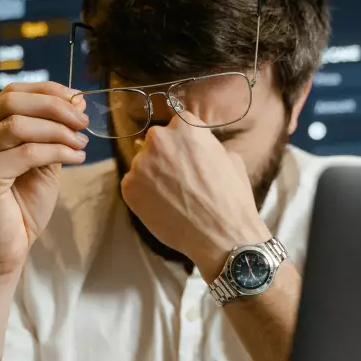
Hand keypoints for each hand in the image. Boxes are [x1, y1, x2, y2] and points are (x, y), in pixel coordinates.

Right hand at [0, 82, 88, 277]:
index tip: (77, 100)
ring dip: (59, 130)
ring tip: (81, 142)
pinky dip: (57, 151)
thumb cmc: (18, 210)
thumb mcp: (38, 162)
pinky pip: (27, 153)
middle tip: (83, 121)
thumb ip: (50, 132)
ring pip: (20, 125)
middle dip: (55, 107)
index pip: (9, 94)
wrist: (2, 254)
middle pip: (11, 101)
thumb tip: (75, 100)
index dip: (46, 91)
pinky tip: (76, 158)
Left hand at [119, 112, 270, 277]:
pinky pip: (133, 185)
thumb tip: (197, 147)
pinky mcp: (129, 187)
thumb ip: (206, 145)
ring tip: (170, 196)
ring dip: (152, 175)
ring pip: (142, 164)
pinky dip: (143, 194)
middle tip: (178, 178)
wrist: (221, 235)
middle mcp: (159, 139)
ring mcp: (140, 163)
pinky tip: (161, 207)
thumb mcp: (230, 157)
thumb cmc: (232, 197)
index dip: (182, 143)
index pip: (176, 125)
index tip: (186, 156)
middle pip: (156, 142)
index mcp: (185, 126)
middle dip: (165, 156)